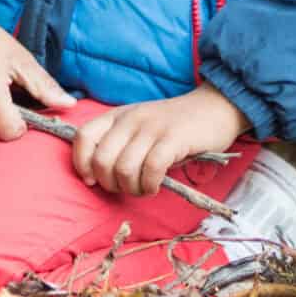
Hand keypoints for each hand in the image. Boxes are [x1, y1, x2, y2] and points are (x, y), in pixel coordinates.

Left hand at [69, 85, 247, 196]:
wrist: (214, 108)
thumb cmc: (173, 126)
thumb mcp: (138, 127)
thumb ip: (118, 144)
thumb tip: (96, 176)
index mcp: (116, 116)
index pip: (83, 137)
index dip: (82, 163)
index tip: (92, 181)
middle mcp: (129, 119)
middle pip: (102, 160)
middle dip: (110, 184)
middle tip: (127, 188)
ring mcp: (151, 128)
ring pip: (125, 168)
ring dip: (132, 188)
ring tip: (144, 188)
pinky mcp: (173, 139)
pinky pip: (151, 169)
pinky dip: (150, 185)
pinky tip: (155, 186)